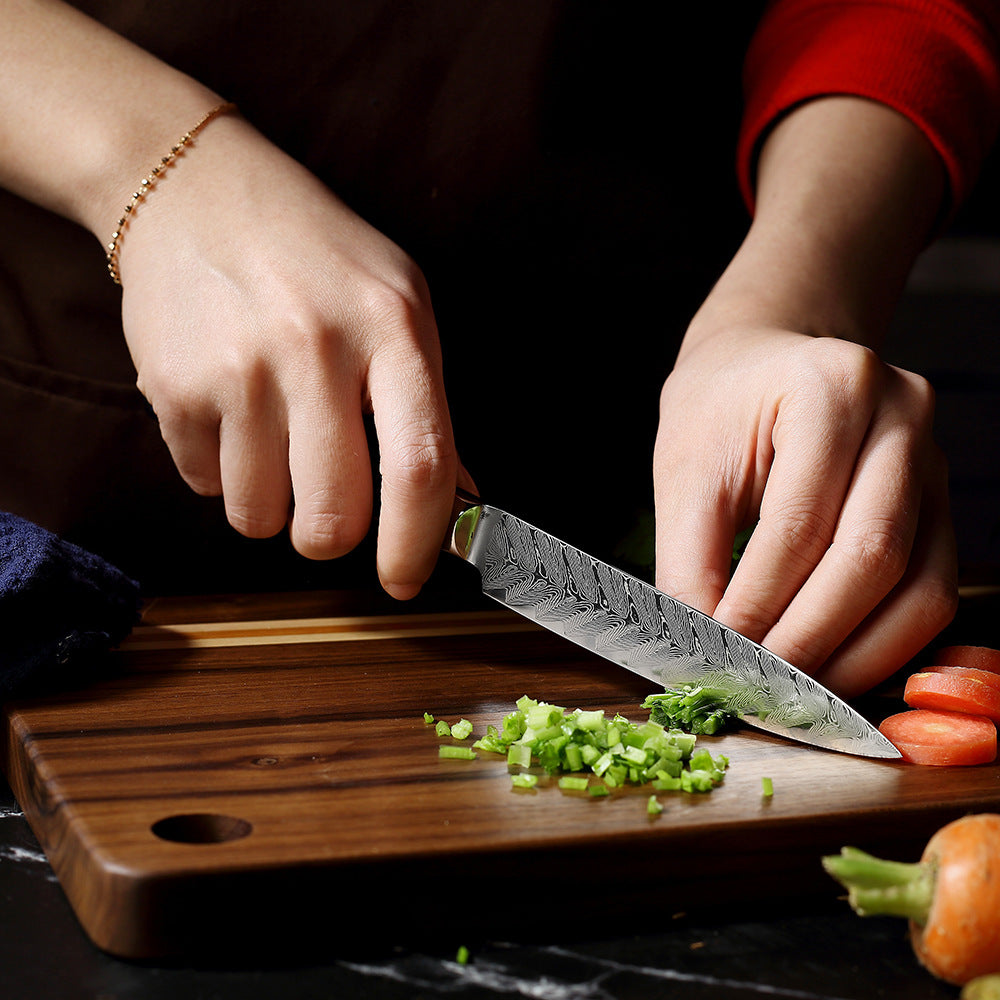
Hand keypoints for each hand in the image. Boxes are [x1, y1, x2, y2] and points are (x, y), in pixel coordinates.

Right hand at [116, 115, 461, 597]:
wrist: (197, 188)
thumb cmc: (316, 256)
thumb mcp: (397, 303)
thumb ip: (426, 405)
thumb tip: (459, 501)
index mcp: (392, 329)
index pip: (420, 468)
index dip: (417, 543)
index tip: (405, 579)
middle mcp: (316, 349)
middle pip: (332, 520)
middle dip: (329, 536)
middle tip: (326, 503)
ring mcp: (239, 369)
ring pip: (258, 518)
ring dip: (269, 502)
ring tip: (271, 434)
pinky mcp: (172, 386)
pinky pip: (203, 485)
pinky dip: (220, 468)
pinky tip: (229, 407)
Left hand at [653, 323, 958, 697]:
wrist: (765, 363)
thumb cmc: (721, 409)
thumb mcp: (685, 469)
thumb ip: (689, 558)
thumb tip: (702, 647)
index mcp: (830, 387)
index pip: (799, 521)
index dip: (760, 602)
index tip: (721, 655)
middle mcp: (902, 417)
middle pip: (872, 556)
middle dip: (809, 637)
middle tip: (759, 687)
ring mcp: (934, 461)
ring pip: (919, 585)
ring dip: (857, 655)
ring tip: (796, 692)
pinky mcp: (941, 504)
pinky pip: (932, 589)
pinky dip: (886, 642)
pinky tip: (837, 667)